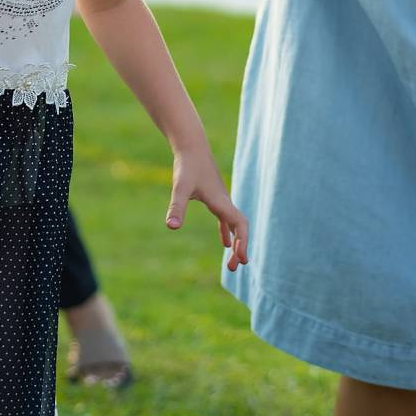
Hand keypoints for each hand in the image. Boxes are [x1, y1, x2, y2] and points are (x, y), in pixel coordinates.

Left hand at [166, 146, 249, 269]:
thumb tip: (172, 227)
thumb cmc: (186, 166)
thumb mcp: (180, 188)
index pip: (240, 225)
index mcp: (222, 203)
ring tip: (233, 263)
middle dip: (240, 248)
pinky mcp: (214, 198)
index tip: (241, 259)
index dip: (243, 242)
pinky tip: (225, 243)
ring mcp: (221, 200)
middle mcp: (225, 202)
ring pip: (234, 225)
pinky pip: (225, 219)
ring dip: (236, 243)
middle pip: (240, 229)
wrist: (191, 146)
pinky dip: (227, 231)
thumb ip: (177, 207)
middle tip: (234, 268)